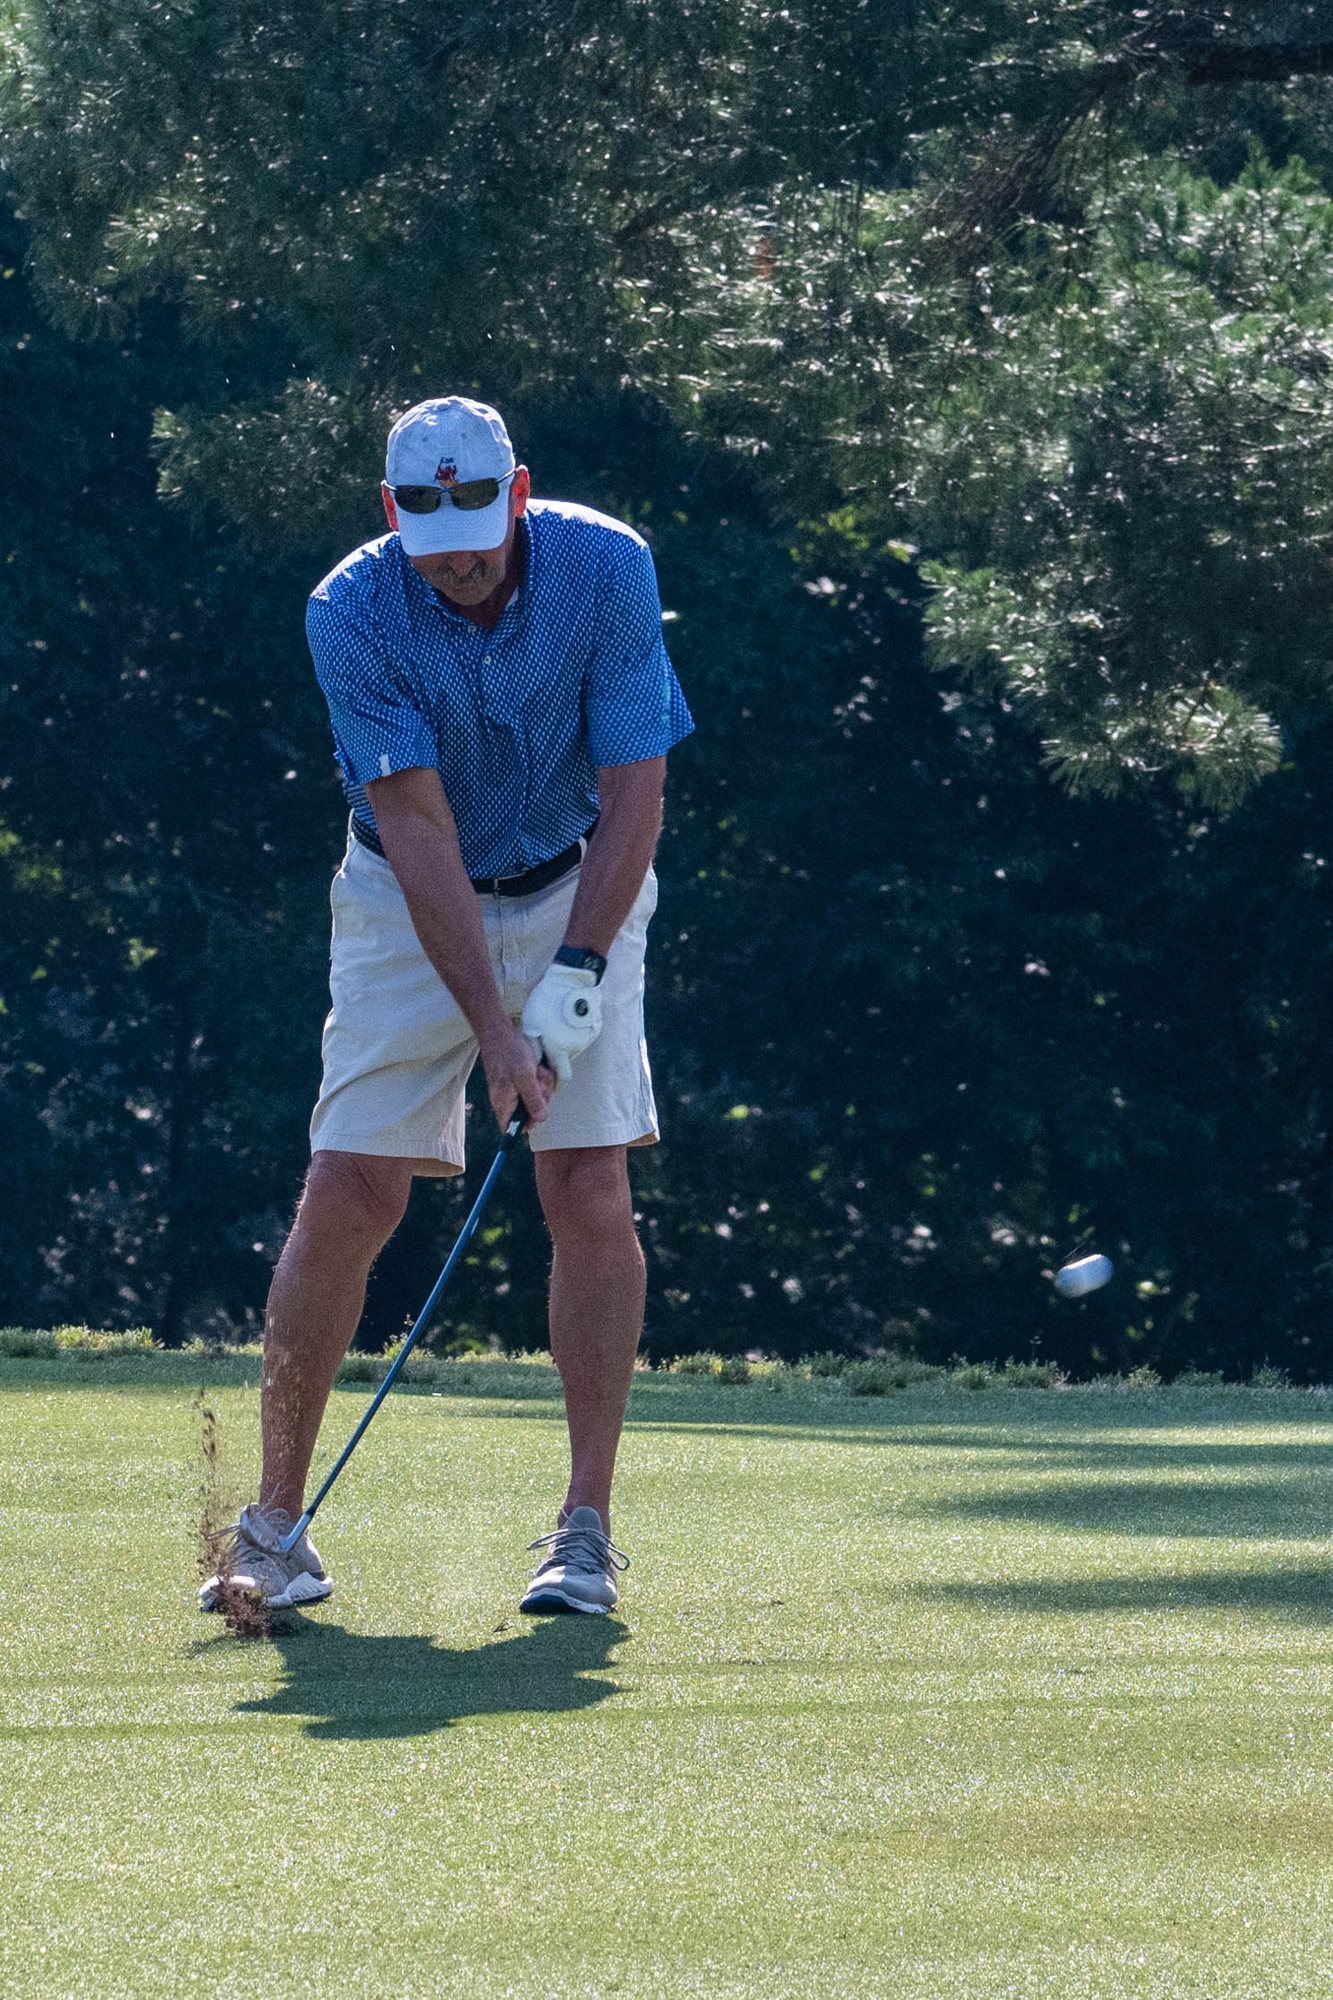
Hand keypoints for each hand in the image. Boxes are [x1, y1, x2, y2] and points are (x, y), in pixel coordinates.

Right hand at [479, 1022, 554, 1130]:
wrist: (500, 1033)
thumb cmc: (509, 1054)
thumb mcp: (525, 1077)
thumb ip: (533, 1100)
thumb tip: (540, 1119)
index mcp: (503, 1103)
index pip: (511, 1128)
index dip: (528, 1124)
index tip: (539, 1111)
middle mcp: (506, 1099)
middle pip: (528, 1112)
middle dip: (540, 1098)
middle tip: (541, 1082)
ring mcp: (513, 1089)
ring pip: (534, 1097)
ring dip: (542, 1085)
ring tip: (539, 1071)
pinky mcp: (519, 1080)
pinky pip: (533, 1086)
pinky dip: (539, 1077)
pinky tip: (539, 1068)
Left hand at [520, 963, 602, 1087]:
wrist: (574, 980)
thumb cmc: (548, 1000)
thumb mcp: (532, 1022)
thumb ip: (534, 1043)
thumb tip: (534, 1057)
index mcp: (559, 1047)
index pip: (561, 1077)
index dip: (556, 1084)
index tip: (551, 1087)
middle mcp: (575, 1046)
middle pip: (566, 1060)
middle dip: (558, 1058)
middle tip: (547, 1047)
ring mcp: (586, 1037)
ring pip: (573, 1048)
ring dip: (565, 1044)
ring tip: (556, 1028)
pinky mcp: (594, 1028)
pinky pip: (581, 1037)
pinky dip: (574, 1034)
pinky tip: (566, 1021)